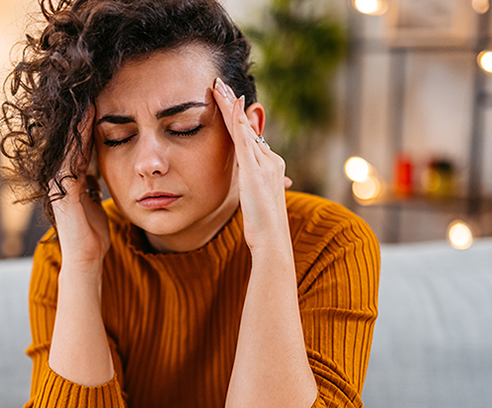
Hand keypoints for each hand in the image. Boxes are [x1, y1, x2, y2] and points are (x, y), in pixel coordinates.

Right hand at [50, 107, 110, 266]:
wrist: (88, 257)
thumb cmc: (93, 231)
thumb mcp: (95, 200)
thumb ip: (93, 184)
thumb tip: (97, 170)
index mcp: (69, 178)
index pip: (78, 145)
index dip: (87, 124)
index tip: (99, 100)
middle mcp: (60, 177)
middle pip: (71, 141)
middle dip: (80, 117)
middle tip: (89, 90)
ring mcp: (59, 183)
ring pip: (69, 145)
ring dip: (77, 122)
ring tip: (88, 97)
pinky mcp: (62, 191)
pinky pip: (71, 158)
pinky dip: (78, 138)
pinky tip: (88, 120)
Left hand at [213, 78, 290, 251]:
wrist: (273, 240)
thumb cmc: (263, 228)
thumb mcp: (255, 202)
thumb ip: (251, 188)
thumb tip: (244, 182)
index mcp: (272, 167)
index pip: (251, 136)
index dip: (238, 118)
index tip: (229, 101)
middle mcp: (271, 160)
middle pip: (248, 127)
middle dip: (234, 104)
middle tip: (221, 83)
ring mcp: (264, 163)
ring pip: (244, 128)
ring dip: (231, 105)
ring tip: (219, 86)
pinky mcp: (255, 169)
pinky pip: (242, 139)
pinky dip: (234, 119)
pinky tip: (227, 104)